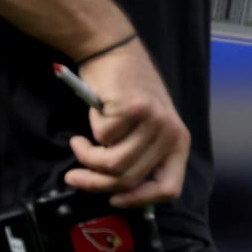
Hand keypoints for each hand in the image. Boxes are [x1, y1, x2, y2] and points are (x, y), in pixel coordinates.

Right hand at [63, 40, 190, 206]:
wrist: (114, 50)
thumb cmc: (125, 91)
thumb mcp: (145, 128)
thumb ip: (139, 156)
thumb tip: (119, 194)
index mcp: (178, 142)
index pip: (168, 188)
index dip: (138, 200)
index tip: (114, 199)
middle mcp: (171, 133)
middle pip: (130, 179)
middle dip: (96, 183)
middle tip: (73, 177)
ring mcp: (154, 121)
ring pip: (113, 163)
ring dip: (87, 158)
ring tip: (79, 144)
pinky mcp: (134, 110)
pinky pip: (102, 138)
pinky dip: (89, 133)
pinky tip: (92, 117)